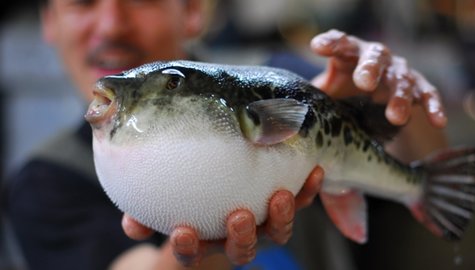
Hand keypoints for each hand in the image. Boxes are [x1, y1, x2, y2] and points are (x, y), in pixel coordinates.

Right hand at [122, 166, 323, 266]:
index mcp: (204, 240)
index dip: (187, 248)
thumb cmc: (187, 201)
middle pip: (243, 250)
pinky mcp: (283, 207)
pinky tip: (315, 169)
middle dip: (242, 238)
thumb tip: (129, 220)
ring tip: (281, 195)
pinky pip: (300, 201)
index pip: (192, 252)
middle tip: (239, 216)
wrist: (218, 192)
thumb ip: (145, 214)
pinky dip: (309, 190)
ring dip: (282, 217)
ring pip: (276, 231)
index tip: (181, 232)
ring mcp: (262, 224)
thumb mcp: (163, 205)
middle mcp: (235, 237)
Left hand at [310, 29, 446, 128]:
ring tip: (395, 117)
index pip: (340, 43)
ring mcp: (398, 72)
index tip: (317, 47)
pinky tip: (437, 121)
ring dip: (399, 97)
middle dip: (370, 68)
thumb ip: (308, 101)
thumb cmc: (342, 98)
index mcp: (349, 55)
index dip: (331, 43)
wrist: (372, 107)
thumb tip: (280, 123)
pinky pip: (428, 95)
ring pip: (401, 80)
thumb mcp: (324, 97)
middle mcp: (375, 59)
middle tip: (364, 83)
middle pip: (374, 56)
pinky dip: (433, 107)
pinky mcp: (419, 88)